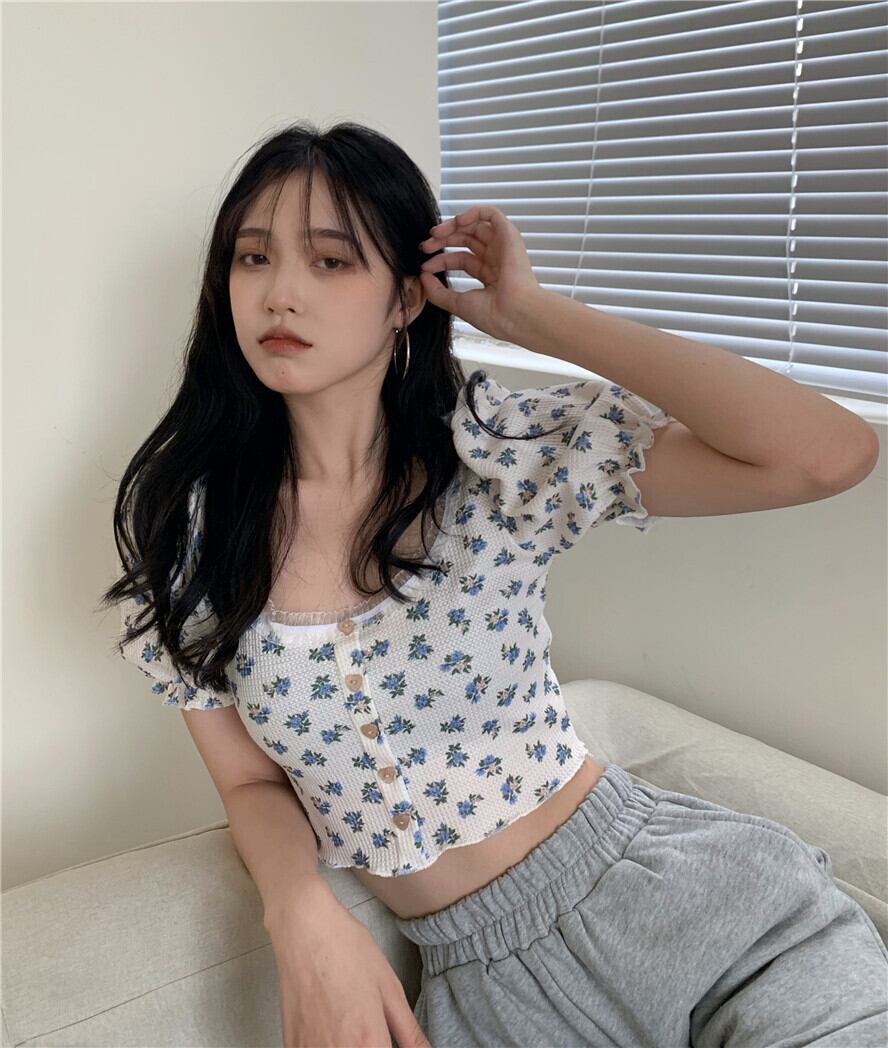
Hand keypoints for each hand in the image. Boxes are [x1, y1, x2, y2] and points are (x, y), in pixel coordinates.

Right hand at [269, 891, 431, 1047]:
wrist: (304, 929)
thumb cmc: (347, 950)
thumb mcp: (390, 989)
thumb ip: (411, 1033)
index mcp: (368, 1043)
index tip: (388, 1041)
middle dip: (372, 1047)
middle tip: (371, 1029)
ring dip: (348, 1045)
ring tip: (349, 1023)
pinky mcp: (291, 1046)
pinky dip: (326, 1044)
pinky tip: (331, 1026)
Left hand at [418, 205, 541, 343]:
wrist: (514, 314)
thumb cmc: (493, 314)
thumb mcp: (457, 303)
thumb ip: (437, 292)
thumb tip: (422, 278)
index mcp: (489, 275)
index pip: (460, 259)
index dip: (440, 260)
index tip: (425, 267)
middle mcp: (496, 258)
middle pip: (466, 240)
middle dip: (443, 240)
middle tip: (425, 246)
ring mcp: (503, 246)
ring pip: (475, 225)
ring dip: (453, 225)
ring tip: (435, 233)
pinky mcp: (509, 235)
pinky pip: (492, 214)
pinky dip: (474, 213)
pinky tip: (458, 221)